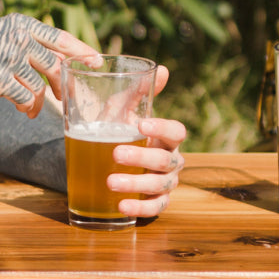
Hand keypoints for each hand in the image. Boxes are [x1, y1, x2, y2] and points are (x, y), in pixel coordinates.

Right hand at [0, 15, 98, 117]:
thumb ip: (25, 45)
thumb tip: (58, 66)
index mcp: (20, 23)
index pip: (60, 38)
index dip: (82, 51)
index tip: (97, 62)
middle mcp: (17, 36)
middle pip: (56, 64)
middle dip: (66, 85)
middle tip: (68, 100)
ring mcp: (7, 56)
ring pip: (41, 85)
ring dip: (41, 102)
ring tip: (32, 108)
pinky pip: (26, 98)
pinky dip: (28, 108)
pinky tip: (23, 110)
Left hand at [112, 67, 186, 216]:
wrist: (101, 160)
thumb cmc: (118, 132)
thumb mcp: (122, 111)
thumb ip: (138, 92)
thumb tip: (161, 69)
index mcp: (166, 138)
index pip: (177, 132)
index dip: (162, 128)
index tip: (140, 124)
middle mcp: (171, 161)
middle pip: (165, 160)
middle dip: (141, 157)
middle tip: (115, 153)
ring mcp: (165, 183)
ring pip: (159, 186)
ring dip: (135, 184)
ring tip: (110, 182)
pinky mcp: (155, 203)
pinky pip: (154, 209)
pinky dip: (139, 209)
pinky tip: (121, 206)